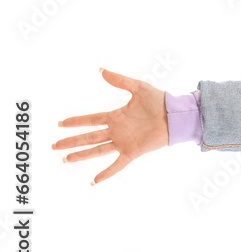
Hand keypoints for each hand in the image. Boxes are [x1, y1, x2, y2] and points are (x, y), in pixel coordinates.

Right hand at [52, 68, 169, 184]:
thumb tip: (101, 70)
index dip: (75, 121)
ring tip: (65, 159)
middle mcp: (117, 130)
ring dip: (81, 155)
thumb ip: (120, 80)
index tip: (60, 123)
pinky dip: (106, 173)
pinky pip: (117, 165)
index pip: (91, 119)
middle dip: (71, 141)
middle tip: (54, 145)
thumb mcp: (138, 87)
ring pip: (97, 150)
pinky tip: (93, 181)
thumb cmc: (160, 101)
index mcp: (116, 116)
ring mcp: (123, 142)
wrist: (176, 115)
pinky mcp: (132, 151)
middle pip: (88, 137)